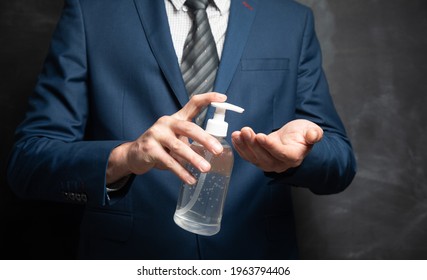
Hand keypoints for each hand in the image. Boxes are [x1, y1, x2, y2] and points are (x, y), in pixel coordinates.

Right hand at [106, 93, 226, 184]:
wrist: (134, 155)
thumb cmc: (161, 146)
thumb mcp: (177, 139)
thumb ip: (193, 141)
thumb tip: (216, 150)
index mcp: (176, 118)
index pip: (193, 103)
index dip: (208, 99)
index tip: (223, 97)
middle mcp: (166, 123)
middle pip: (189, 128)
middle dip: (205, 139)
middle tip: (218, 150)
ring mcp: (156, 134)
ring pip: (179, 147)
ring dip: (194, 159)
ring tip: (206, 169)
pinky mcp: (149, 149)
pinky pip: (169, 162)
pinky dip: (181, 172)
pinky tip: (190, 179)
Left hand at [231, 119, 322, 172]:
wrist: (294, 138)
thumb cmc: (302, 133)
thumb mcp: (312, 130)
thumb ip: (314, 134)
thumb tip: (313, 136)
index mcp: (294, 157)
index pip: (281, 154)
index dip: (270, 146)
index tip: (260, 136)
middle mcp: (281, 164)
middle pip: (265, 157)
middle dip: (253, 144)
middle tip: (245, 131)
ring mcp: (269, 164)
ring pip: (254, 158)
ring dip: (244, 146)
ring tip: (238, 133)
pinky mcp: (260, 160)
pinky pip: (248, 157)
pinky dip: (240, 148)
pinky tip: (235, 138)